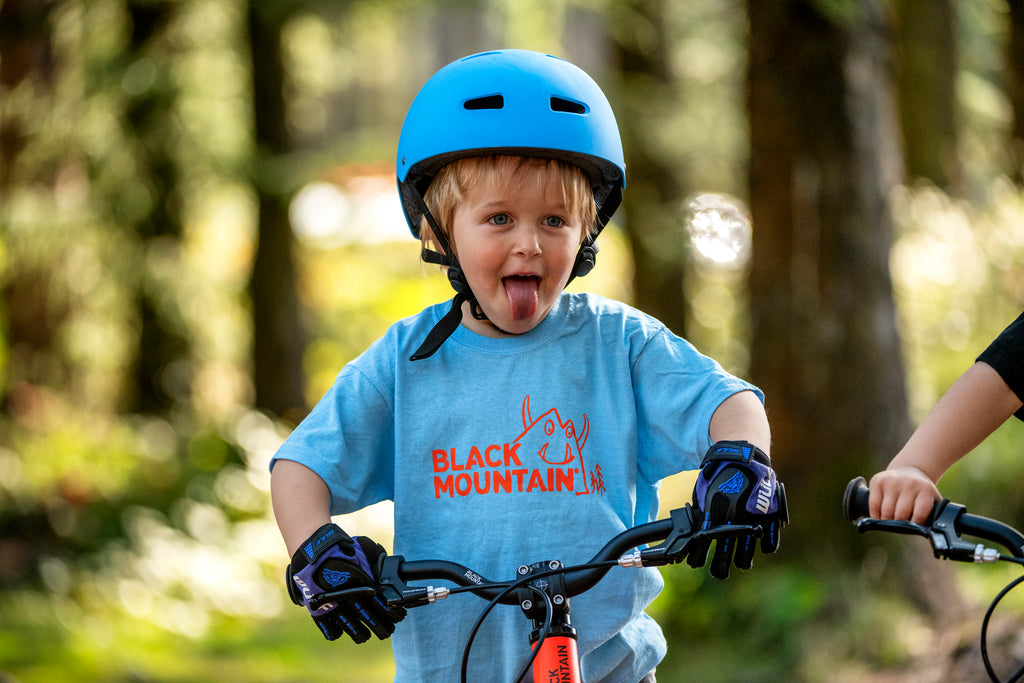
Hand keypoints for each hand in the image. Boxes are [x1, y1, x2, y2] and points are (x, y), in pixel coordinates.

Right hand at [286, 524, 405, 642]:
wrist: (313, 552)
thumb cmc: (341, 550)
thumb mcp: (364, 550)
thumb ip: (377, 561)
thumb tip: (389, 568)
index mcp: (364, 585)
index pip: (384, 606)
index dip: (393, 614)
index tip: (398, 617)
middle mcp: (352, 599)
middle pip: (372, 621)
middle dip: (383, 628)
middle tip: (387, 631)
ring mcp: (336, 608)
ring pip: (354, 630)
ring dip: (362, 634)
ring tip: (366, 636)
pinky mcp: (320, 613)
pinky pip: (332, 632)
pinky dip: (337, 632)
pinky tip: (342, 630)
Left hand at [689, 440, 786, 578]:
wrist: (742, 457)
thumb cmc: (719, 475)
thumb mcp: (704, 493)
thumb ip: (701, 513)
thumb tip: (695, 533)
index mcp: (714, 512)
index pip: (704, 542)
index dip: (699, 556)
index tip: (695, 564)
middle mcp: (733, 518)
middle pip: (725, 552)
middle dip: (719, 566)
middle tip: (718, 573)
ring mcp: (752, 518)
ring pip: (746, 550)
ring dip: (742, 560)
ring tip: (740, 565)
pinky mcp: (768, 514)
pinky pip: (769, 539)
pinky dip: (766, 546)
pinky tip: (762, 550)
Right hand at [868, 466, 939, 523]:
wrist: (908, 470)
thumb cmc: (920, 491)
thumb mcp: (932, 499)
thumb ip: (935, 514)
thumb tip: (935, 532)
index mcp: (925, 489)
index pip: (919, 514)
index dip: (915, 524)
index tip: (913, 527)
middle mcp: (908, 483)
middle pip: (901, 514)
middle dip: (899, 525)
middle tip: (900, 527)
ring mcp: (892, 481)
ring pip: (886, 512)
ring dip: (886, 521)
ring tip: (889, 522)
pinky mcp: (878, 481)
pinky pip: (873, 504)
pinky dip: (875, 515)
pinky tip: (879, 517)